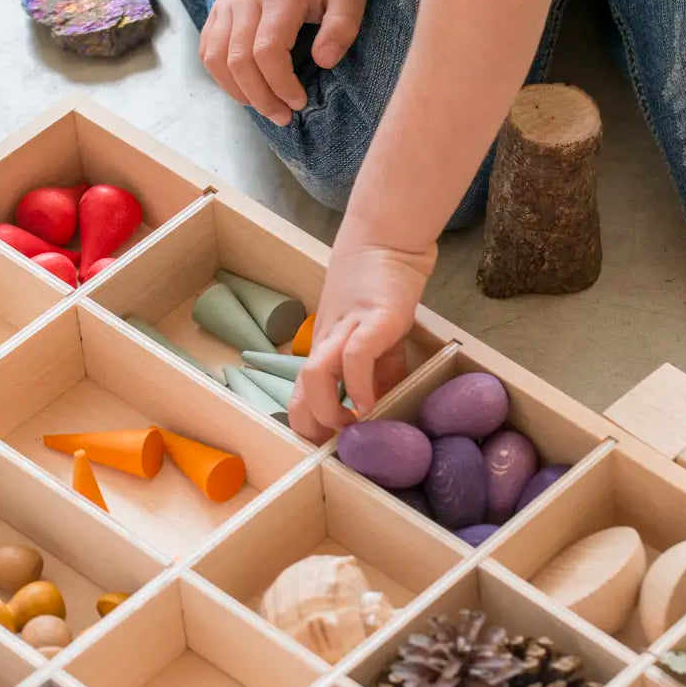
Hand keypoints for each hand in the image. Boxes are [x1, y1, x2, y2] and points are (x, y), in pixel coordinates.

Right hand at [200, 0, 367, 125]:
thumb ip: (342, 26)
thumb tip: (324, 61)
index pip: (267, 49)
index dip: (280, 84)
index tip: (299, 102)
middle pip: (238, 60)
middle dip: (261, 97)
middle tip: (283, 117)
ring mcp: (226, 4)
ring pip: (216, 60)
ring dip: (239, 93)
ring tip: (266, 108)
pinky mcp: (216, 13)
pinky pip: (207, 53)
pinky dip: (223, 79)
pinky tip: (247, 91)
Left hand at [288, 237, 437, 443]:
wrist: (386, 239)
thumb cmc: (377, 287)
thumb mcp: (376, 337)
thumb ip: (378, 370)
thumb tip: (380, 406)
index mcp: (324, 349)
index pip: (299, 398)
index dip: (310, 428)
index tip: (332, 447)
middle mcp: (327, 343)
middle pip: (299, 395)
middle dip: (315, 429)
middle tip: (341, 446)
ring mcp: (347, 330)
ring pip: (315, 376)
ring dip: (329, 411)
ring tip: (354, 425)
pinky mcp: (374, 318)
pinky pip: (354, 356)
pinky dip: (359, 384)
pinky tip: (372, 401)